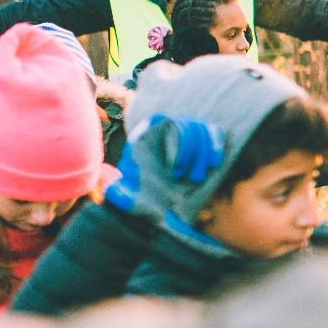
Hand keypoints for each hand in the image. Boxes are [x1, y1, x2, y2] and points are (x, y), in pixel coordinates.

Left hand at [104, 115, 220, 218]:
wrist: (163, 205)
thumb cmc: (146, 200)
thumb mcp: (132, 200)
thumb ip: (122, 195)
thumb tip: (110, 191)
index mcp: (147, 135)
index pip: (168, 122)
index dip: (180, 146)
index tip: (177, 174)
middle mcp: (166, 130)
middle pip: (189, 126)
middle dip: (195, 154)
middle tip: (192, 180)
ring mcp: (185, 133)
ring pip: (203, 129)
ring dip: (205, 155)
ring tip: (197, 179)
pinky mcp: (203, 142)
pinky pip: (214, 132)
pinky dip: (216, 145)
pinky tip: (214, 164)